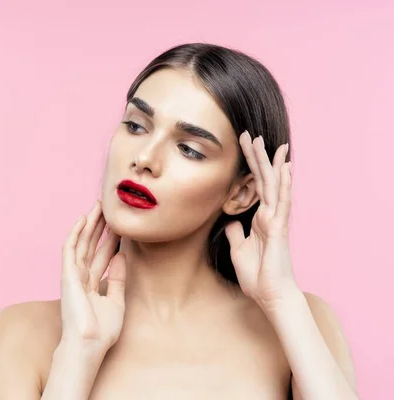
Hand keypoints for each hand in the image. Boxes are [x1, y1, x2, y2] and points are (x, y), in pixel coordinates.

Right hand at [60, 200, 126, 351]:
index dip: (111, 239)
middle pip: (92, 245)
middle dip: (100, 226)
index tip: (120, 225)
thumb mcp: (117, 301)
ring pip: (82, 243)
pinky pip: (70, 249)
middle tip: (108, 208)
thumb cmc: (101, 331)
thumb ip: (118, 278)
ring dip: (90, 224)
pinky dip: (76, 233)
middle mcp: (81, 277)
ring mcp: (73, 275)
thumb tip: (121, 256)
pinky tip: (83, 219)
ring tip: (98, 206)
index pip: (103, 255)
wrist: (88, 345)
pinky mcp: (67, 275)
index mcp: (92, 284)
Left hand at [225, 131, 297, 309]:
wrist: (269, 295)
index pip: (255, 186)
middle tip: (250, 134)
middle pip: (263, 180)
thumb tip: (232, 219)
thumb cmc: (257, 275)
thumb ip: (237, 232)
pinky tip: (285, 168)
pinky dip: (282, 184)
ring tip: (272, 143)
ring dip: (272, 164)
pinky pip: (281, 202)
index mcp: (260, 219)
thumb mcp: (238, 249)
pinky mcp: (279, 229)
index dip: (249, 166)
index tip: (244, 146)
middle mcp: (270, 215)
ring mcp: (276, 220)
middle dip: (257, 157)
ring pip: (273, 186)